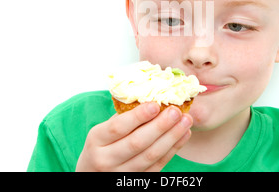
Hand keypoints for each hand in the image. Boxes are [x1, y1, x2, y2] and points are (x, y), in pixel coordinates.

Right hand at [75, 102, 192, 171]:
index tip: (156, 104)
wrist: (93, 174)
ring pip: (150, 156)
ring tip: (185, 121)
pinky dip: (173, 149)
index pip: (118, 128)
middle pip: (137, 143)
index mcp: (96, 140)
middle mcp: (106, 159)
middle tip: (176, 111)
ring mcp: (121, 173)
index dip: (138, 116)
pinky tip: (183, 135)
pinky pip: (158, 165)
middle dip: (160, 126)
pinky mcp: (136, 181)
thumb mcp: (103, 131)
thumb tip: (152, 98)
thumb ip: (123, 117)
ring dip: (172, 137)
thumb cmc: (101, 146)